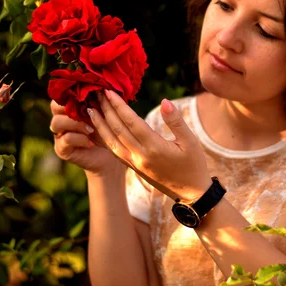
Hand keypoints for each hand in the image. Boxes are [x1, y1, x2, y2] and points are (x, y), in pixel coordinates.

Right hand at [50, 100, 129, 178]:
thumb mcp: (107, 113)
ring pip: (57, 123)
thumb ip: (102, 99)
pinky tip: (91, 142)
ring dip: (76, 124)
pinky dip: (79, 138)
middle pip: (54, 107)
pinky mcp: (62, 149)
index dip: (72, 93)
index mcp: (71, 108)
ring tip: (91, 129)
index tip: (88, 94)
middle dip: (71, 107)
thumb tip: (105, 86)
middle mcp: (62, 119)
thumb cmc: (110, 131)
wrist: (111, 157)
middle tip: (88, 111)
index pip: (62, 95)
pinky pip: (65, 139)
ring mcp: (60, 135)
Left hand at [87, 90, 211, 201]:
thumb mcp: (191, 142)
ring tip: (90, 110)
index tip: (108, 91)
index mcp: (154, 147)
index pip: (131, 122)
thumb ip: (176, 121)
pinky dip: (105, 138)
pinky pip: (115, 151)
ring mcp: (135, 163)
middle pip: (118, 130)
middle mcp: (140, 156)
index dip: (118, 106)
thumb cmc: (194, 165)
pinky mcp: (134, 168)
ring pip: (112, 142)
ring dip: (100, 125)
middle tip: (95, 94)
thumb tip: (164, 101)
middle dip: (106, 111)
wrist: (192, 194)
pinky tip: (100, 130)